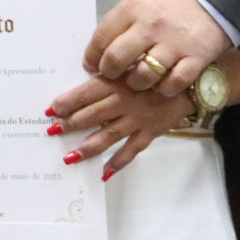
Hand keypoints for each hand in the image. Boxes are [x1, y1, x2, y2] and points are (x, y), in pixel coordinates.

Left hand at [44, 74, 191, 179]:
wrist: (190, 82)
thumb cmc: (156, 70)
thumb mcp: (132, 65)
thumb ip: (110, 75)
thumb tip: (83, 83)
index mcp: (118, 82)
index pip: (87, 92)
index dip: (68, 102)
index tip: (50, 110)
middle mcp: (125, 102)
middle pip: (93, 115)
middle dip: (72, 124)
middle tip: (52, 132)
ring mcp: (137, 120)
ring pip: (108, 136)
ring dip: (88, 147)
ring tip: (69, 157)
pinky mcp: (150, 133)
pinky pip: (132, 150)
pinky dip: (118, 162)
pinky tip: (104, 173)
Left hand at [83, 0, 232, 95]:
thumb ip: (121, 21)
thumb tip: (99, 48)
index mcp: (133, 8)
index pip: (101, 38)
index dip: (92, 57)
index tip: (92, 65)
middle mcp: (151, 26)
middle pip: (116, 59)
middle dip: (108, 73)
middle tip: (111, 75)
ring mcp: (174, 43)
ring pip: (143, 76)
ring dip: (136, 83)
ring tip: (137, 80)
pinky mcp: (196, 58)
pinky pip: (173, 84)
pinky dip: (164, 88)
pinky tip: (162, 83)